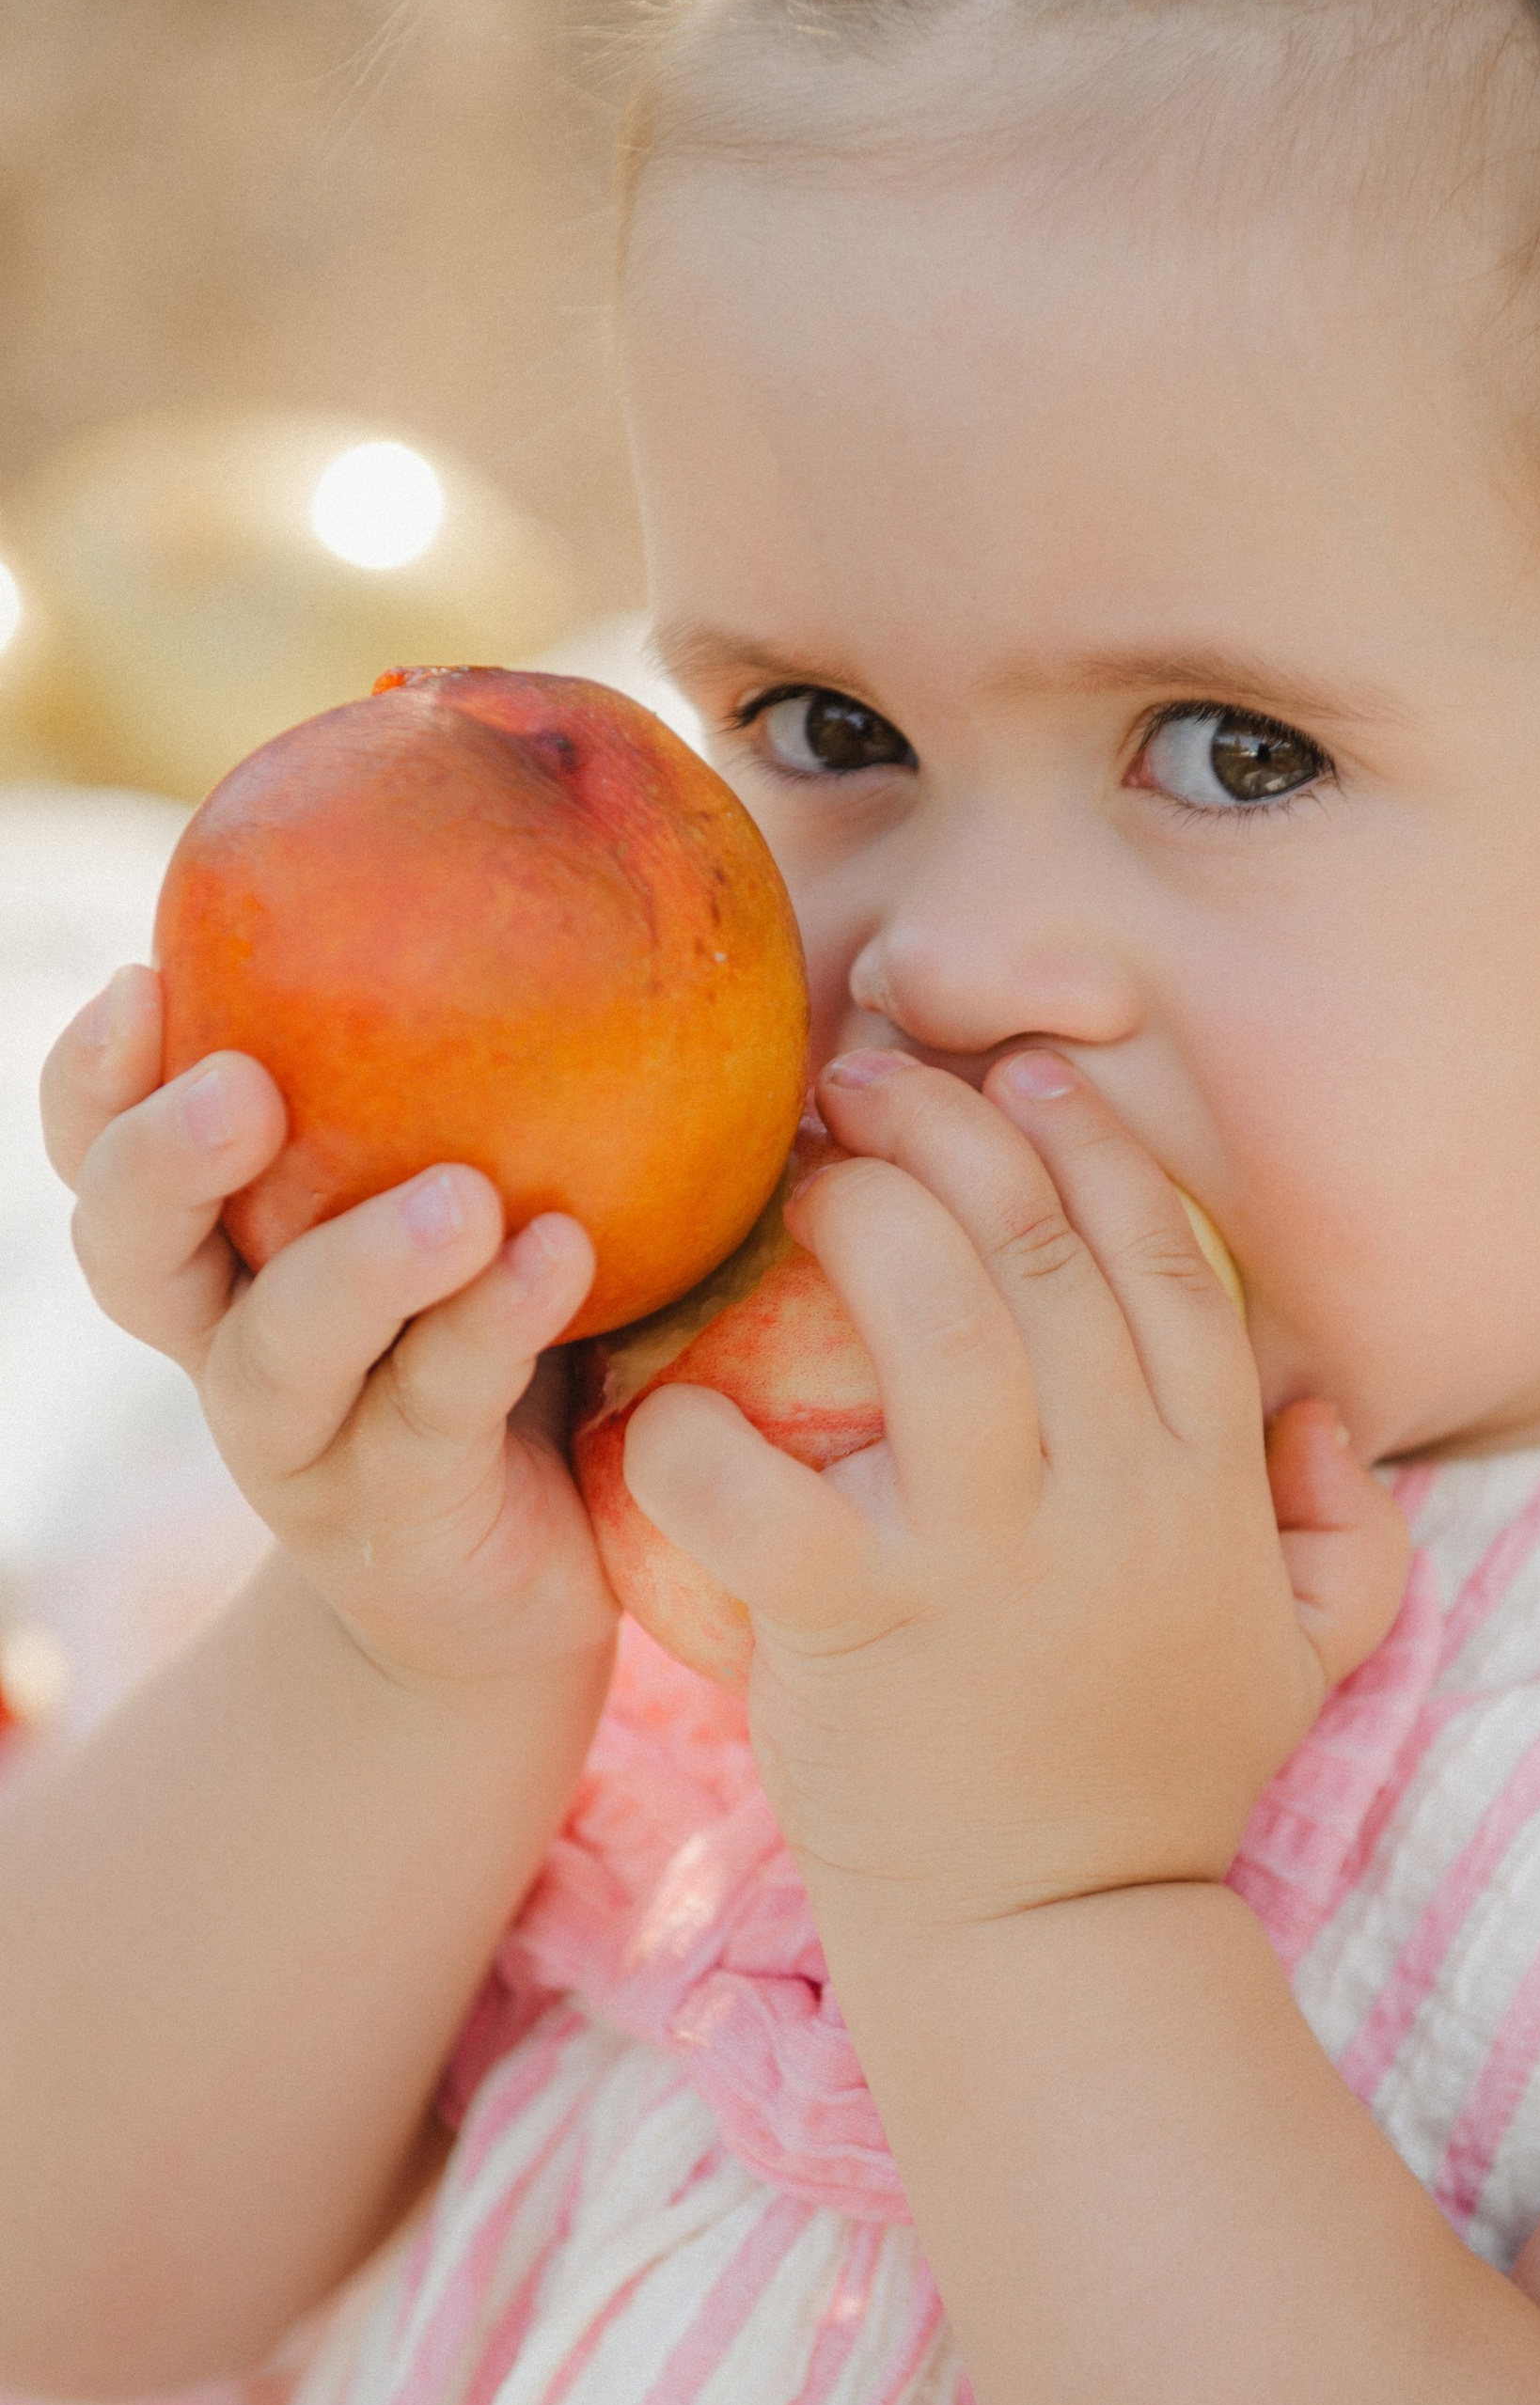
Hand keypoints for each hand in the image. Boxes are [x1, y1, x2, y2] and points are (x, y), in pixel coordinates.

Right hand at [42, 968, 618, 1706]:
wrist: (531, 1575)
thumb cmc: (519, 1331)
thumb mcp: (500, 1183)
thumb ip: (503, 1057)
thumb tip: (582, 829)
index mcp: (224, 1247)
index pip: (103, 1148)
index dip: (94, 1076)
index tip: (143, 977)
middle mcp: (232, 1339)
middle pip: (129, 1249)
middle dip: (161, 1158)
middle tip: (241, 1084)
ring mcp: (306, 1442)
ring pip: (277, 1349)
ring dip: (357, 1262)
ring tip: (460, 1196)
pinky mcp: (401, 1512)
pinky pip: (434, 1410)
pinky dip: (489, 1328)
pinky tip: (559, 1255)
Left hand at [621, 1048, 1411, 1927]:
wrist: (1057, 1935)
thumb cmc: (1159, 1776)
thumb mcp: (1312, 1654)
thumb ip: (1349, 1530)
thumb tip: (1321, 1414)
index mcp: (1209, 1474)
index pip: (1165, 1257)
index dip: (1094, 1144)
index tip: (1022, 1072)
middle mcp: (1113, 1491)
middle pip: (1042, 1251)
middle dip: (951, 1129)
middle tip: (863, 1081)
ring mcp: (988, 1556)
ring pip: (939, 1321)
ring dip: (865, 1214)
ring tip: (800, 1169)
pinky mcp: (861, 1630)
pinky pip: (767, 1501)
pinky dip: (704, 1439)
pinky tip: (669, 1403)